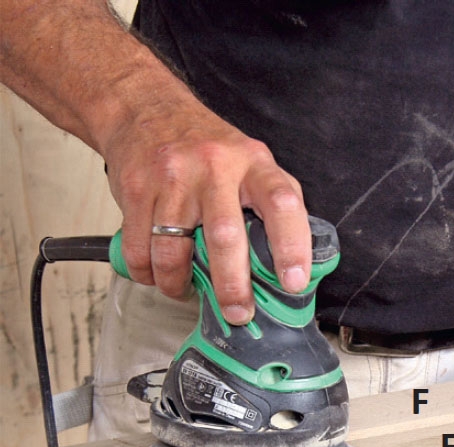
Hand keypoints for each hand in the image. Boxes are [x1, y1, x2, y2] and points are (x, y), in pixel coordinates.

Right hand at [103, 97, 310, 324]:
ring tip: (186, 291)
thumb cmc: (209, 148)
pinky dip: (148, 273)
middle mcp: (215, 169)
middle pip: (225, 236)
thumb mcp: (253, 163)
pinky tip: (158, 274)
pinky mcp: (137, 188)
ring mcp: (173, 178)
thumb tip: (297, 262)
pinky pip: (140, 248)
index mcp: (254, 165)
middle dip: (232, 285)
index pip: (283, 204)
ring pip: (173, 249)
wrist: (145, 108)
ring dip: (178, 283)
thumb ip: (275, 204)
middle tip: (238, 313)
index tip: (294, 282)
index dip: (292, 246)